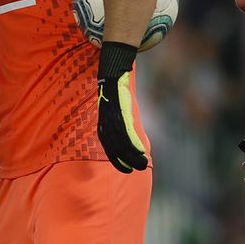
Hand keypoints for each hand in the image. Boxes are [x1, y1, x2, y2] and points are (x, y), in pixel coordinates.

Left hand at [96, 42, 147, 172]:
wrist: (112, 73)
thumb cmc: (113, 93)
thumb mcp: (112, 110)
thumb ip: (116, 123)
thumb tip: (123, 134)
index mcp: (102, 124)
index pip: (108, 147)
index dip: (116, 159)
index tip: (125, 169)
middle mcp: (105, 123)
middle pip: (115, 147)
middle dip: (125, 161)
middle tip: (136, 171)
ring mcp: (113, 118)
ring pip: (122, 142)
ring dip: (133, 155)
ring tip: (142, 164)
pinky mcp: (121, 112)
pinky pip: (127, 131)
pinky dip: (134, 143)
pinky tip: (141, 151)